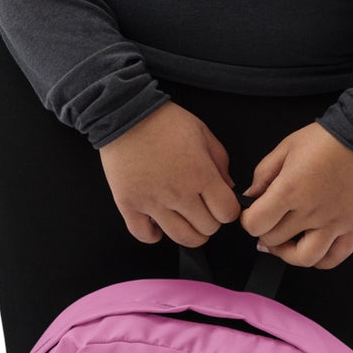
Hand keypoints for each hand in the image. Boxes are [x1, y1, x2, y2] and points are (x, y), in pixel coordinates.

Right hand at [97, 100, 242, 245]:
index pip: (227, 213)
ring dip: (188, 233)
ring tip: (184, 219)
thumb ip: (221, 162)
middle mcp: (178, 193)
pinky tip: (158, 223)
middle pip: (206, 229)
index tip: (220, 203)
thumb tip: (228, 188)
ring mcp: (152, 202)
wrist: (124, 114)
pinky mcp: (128, 205)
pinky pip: (144, 235)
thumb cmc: (165, 121)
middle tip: (202, 209)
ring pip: (181, 238)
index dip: (227, 211)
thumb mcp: (203, 133)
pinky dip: (154, 235)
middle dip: (210, 221)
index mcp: (201, 174)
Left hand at [240, 123, 352, 269]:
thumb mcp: (285, 147)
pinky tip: (313, 249)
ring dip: (288, 254)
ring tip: (285, 243)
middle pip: (274, 240)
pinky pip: (336, 257)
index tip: (252, 213)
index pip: (255, 224)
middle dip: (264, 232)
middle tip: (268, 222)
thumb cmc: (326, 139)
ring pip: (304, 258)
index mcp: (290, 190)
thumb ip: (263, 174)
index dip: (248, 221)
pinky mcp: (352, 226)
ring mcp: (334, 222)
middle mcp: (311, 211)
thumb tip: (250, 196)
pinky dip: (321, 260)